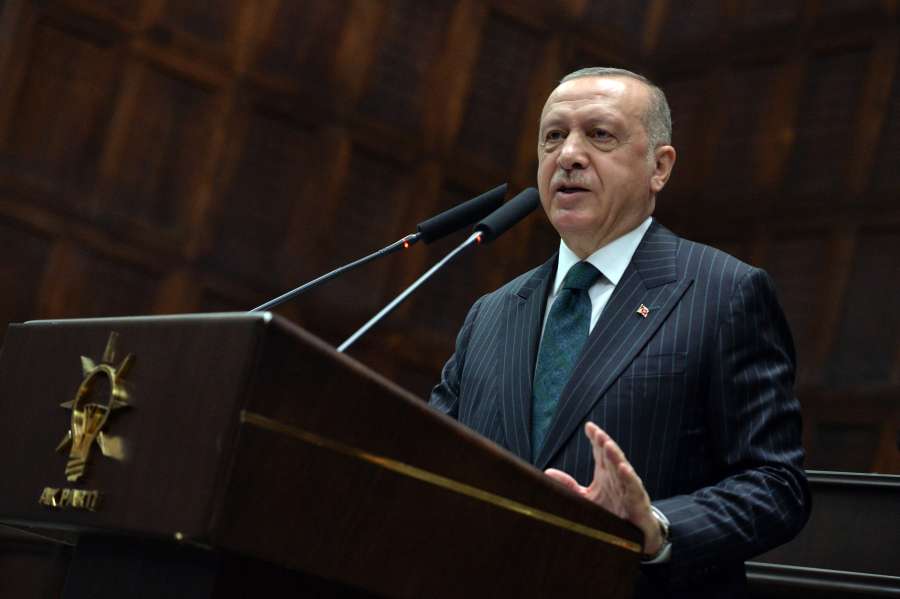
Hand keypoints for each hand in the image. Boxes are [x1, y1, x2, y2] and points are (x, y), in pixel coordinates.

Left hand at [544, 422, 662, 554]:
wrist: (633, 536)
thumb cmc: (611, 513)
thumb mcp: (586, 498)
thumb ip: (569, 485)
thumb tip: (548, 472)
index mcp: (605, 474)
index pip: (600, 452)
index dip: (596, 439)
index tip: (589, 427)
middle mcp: (618, 477)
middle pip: (611, 456)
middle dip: (605, 443)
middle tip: (597, 432)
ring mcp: (629, 489)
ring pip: (623, 469)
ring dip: (616, 456)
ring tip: (608, 445)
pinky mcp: (638, 502)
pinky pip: (634, 489)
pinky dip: (629, 479)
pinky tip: (624, 469)